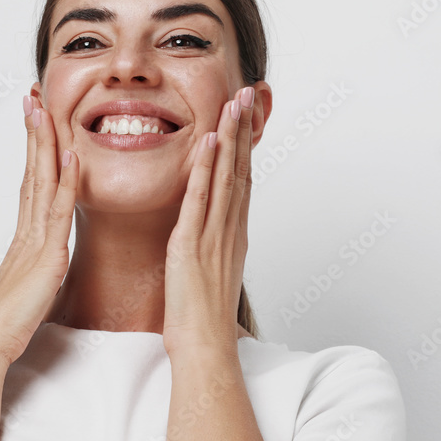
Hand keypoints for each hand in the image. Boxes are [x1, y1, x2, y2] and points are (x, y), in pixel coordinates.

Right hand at [0, 95, 77, 366]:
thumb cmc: (6, 322)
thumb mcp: (28, 285)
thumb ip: (36, 265)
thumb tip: (44, 257)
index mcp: (25, 237)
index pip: (30, 182)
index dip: (33, 150)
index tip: (34, 120)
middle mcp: (27, 230)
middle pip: (31, 170)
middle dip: (34, 132)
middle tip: (32, 96)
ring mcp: (35, 240)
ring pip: (41, 181)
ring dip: (44, 143)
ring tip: (44, 108)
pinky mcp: (47, 257)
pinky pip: (58, 212)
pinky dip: (65, 182)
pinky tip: (72, 156)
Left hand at [162, 86, 255, 357]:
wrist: (204, 347)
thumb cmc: (202, 316)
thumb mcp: (210, 269)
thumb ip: (210, 244)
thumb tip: (206, 232)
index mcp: (232, 233)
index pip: (242, 179)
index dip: (245, 145)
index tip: (245, 116)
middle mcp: (230, 228)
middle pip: (241, 169)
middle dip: (244, 129)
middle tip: (247, 93)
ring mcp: (214, 234)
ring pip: (227, 175)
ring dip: (231, 136)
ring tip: (234, 102)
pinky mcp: (193, 243)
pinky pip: (201, 197)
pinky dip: (207, 167)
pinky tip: (209, 140)